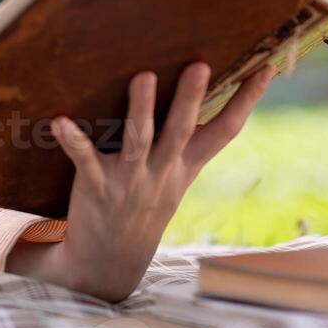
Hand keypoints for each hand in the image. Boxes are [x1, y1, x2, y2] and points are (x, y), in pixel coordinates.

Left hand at [6, 62, 275, 302]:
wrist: (109, 261)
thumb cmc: (143, 204)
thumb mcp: (174, 176)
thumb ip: (185, 140)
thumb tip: (197, 92)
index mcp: (184, 166)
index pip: (224, 131)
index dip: (246, 100)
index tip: (268, 68)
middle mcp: (162, 171)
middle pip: (179, 131)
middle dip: (190, 98)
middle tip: (201, 65)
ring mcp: (130, 180)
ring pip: (138, 141)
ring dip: (141, 109)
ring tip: (142, 77)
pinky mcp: (96, 187)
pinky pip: (85, 160)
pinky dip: (73, 140)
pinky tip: (60, 122)